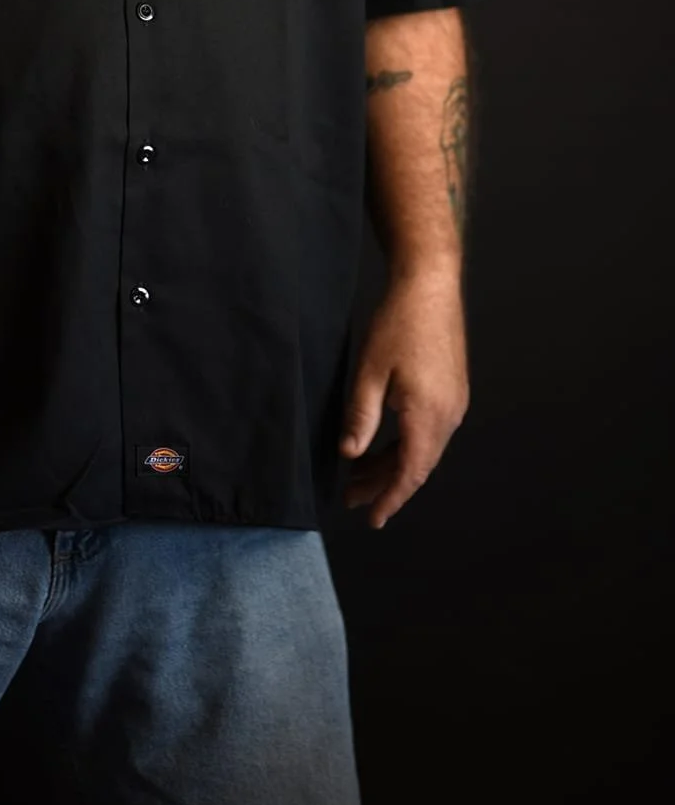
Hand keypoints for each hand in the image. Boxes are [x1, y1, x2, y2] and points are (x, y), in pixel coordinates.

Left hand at [340, 271, 468, 528]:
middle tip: (352, 498)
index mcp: (429, 415)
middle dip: (385, 485)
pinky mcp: (452, 390)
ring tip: (359, 475)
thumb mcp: (369, 372)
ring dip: (393, 464)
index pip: (409, 473)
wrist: (430, 285)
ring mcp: (454, 403)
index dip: (390, 499)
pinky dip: (405, 445)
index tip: (372, 519)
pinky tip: (383, 445)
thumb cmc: (398, 323)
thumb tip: (350, 454)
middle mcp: (449, 415)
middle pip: (417, 465)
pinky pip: (429, 431)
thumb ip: (361, 417)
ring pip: (423, 449)